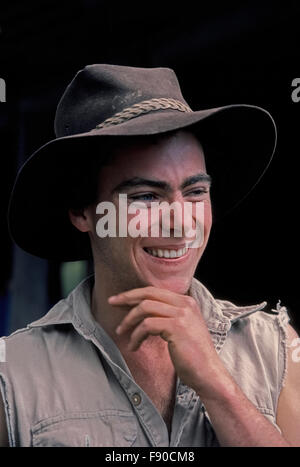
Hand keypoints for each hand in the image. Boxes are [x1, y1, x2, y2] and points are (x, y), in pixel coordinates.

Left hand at [108, 286, 226, 394]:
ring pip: (145, 307)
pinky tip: (134, 346)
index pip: (154, 290)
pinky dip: (136, 336)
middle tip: (111, 303)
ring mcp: (182, 314)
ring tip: (121, 332)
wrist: (208, 374)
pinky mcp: (176, 327)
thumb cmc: (191, 355)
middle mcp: (185, 304)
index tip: (119, 300)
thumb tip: (141, 309)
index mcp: (186, 302)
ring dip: (129, 320)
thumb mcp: (181, 328)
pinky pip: (147, 325)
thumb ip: (167, 316)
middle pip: (148, 293)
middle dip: (126, 298)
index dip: (134, 294)